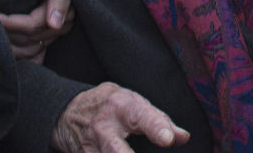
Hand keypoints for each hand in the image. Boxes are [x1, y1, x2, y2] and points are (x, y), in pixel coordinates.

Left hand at [0, 0, 74, 62]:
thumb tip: (54, 24)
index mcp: (63, 14)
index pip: (31, 25)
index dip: (10, 23)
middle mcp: (59, 28)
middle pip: (27, 39)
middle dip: (6, 34)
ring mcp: (52, 35)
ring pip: (27, 50)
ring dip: (8, 47)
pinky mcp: (45, 38)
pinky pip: (30, 54)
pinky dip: (16, 54)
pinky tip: (2, 52)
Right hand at [51, 82, 187, 152]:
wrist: (70, 111)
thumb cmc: (111, 106)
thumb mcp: (134, 104)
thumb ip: (159, 120)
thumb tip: (183, 137)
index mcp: (121, 106)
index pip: (141, 117)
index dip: (156, 128)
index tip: (168, 139)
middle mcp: (103, 127)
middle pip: (116, 148)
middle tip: (151, 147)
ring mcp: (91, 146)